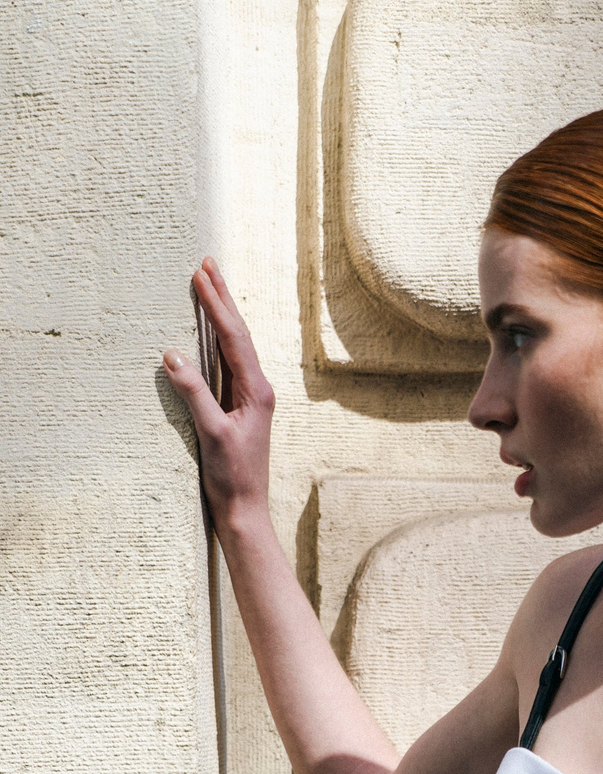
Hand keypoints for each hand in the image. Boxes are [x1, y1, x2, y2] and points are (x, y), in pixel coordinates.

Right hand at [162, 258, 274, 526]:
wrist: (245, 511)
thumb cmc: (233, 478)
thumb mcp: (212, 435)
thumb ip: (195, 394)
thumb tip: (173, 354)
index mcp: (257, 392)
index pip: (234, 338)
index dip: (217, 305)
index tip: (201, 275)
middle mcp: (258, 390)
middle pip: (238, 334)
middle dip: (222, 298)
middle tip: (207, 263)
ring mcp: (249, 398)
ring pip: (234, 346)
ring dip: (220, 314)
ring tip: (208, 284)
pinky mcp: (238, 408)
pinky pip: (226, 364)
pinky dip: (215, 340)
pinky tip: (208, 331)